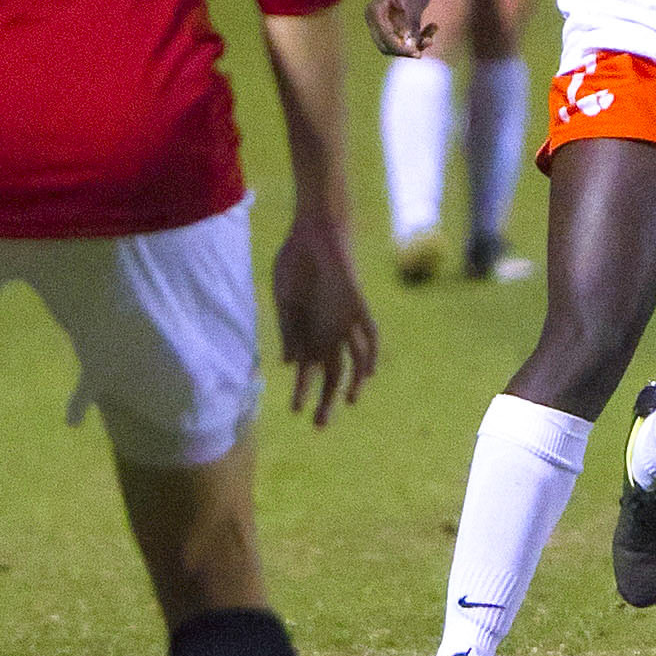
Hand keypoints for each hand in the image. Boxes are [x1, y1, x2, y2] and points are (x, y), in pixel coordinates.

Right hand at [270, 215, 375, 426]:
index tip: (296, 410)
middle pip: (332, 373)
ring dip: (353, 382)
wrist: (313, 230)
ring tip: (349, 402)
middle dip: (325, 399)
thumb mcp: (284, 301)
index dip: (304, 391)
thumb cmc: (295, 262)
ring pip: (353, 359)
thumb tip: (290, 364)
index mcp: (308, 331)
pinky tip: (368, 371)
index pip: (309, 370)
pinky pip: (369, 333)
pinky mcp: (357, 304)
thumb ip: (288, 331)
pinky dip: (370, 352)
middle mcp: (328, 330)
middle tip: (319, 424)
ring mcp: (344, 319)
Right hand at [365, 0, 442, 57]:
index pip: (384, 39)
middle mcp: (375, 18)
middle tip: (429, 42)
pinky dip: (420, 36)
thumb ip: (411, 25)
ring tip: (434, 30)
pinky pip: (406, 39)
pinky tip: (434, 26)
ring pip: (399, 44)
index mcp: (374, 11)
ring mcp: (384, 22)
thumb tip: (410, 47)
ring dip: (418, 42)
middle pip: (388, 46)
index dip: (401, 49)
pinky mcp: (395, 24)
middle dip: (409, 48)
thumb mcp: (415, 4)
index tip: (418, 53)